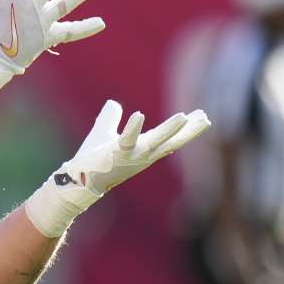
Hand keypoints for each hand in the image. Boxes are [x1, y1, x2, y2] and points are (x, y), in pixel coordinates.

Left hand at [25, 100, 210, 236]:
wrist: (77, 180)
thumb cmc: (92, 159)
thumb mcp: (104, 132)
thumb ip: (110, 117)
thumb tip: (114, 103)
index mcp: (142, 150)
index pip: (169, 139)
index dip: (186, 129)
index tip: (202, 117)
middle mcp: (141, 155)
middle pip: (171, 142)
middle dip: (190, 131)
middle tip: (206, 118)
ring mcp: (131, 156)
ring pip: (156, 142)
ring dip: (170, 130)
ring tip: (184, 116)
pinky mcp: (116, 154)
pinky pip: (126, 140)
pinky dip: (132, 129)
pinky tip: (139, 114)